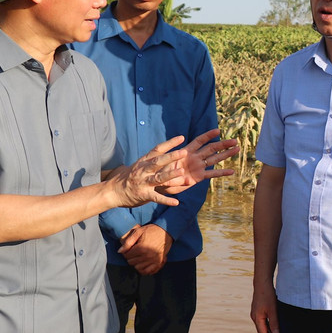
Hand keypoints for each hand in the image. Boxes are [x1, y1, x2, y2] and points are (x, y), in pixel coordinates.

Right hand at [106, 130, 238, 207]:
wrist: (116, 189)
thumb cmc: (135, 176)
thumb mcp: (150, 162)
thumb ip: (167, 155)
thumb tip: (184, 146)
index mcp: (156, 158)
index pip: (178, 145)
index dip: (200, 137)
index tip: (215, 130)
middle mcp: (153, 166)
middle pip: (174, 157)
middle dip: (192, 153)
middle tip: (205, 149)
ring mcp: (148, 179)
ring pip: (163, 175)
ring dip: (174, 174)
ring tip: (186, 174)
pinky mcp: (145, 193)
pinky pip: (158, 196)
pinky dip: (167, 198)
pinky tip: (178, 201)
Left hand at [118, 224, 171, 274]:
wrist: (166, 231)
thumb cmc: (151, 230)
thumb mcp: (138, 232)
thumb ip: (128, 242)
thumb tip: (120, 251)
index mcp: (141, 248)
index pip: (127, 256)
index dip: (126, 252)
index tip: (129, 249)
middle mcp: (148, 256)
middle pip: (131, 262)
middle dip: (130, 257)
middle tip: (133, 253)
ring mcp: (154, 260)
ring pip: (138, 268)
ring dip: (136, 263)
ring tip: (138, 257)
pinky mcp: (159, 262)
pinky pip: (148, 271)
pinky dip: (143, 270)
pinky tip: (142, 265)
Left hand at [157, 129, 239, 193]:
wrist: (158, 182)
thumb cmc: (160, 172)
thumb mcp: (164, 169)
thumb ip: (173, 172)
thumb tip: (185, 175)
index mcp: (185, 152)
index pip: (199, 141)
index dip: (208, 135)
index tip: (218, 130)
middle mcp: (194, 158)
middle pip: (211, 148)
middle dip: (223, 144)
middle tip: (235, 141)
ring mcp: (197, 167)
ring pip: (214, 159)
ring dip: (226, 154)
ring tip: (237, 149)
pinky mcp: (198, 177)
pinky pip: (212, 174)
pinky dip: (222, 173)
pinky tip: (232, 171)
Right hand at [251, 283, 279, 332]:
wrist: (262, 283)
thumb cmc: (267, 295)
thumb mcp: (273, 310)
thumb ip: (274, 322)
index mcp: (257, 318)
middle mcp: (255, 316)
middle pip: (261, 330)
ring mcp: (256, 312)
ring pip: (262, 325)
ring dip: (268, 332)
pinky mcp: (258, 308)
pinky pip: (263, 320)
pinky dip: (268, 325)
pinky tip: (273, 326)